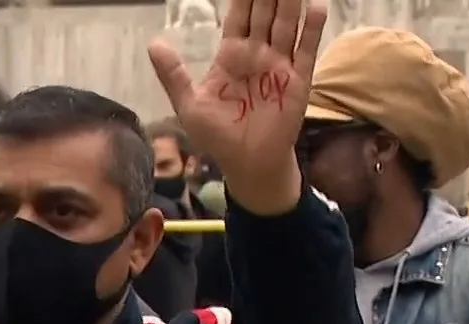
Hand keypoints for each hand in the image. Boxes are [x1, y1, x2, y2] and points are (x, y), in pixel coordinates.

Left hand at [147, 0, 323, 214]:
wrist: (247, 162)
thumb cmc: (217, 135)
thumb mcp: (189, 104)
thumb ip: (173, 73)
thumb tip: (153, 43)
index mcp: (231, 56)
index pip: (239, 17)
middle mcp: (258, 54)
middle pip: (265, 14)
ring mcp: (280, 64)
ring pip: (286, 25)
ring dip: (290, 3)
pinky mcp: (298, 79)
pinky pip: (306, 49)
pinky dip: (311, 28)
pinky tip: (315, 6)